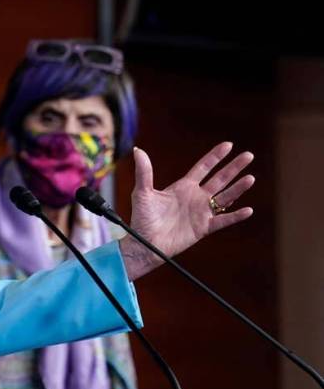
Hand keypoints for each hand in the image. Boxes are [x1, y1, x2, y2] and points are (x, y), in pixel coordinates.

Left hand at [119, 143, 254, 279]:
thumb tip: (138, 150)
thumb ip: (144, 171)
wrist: (144, 243)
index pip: (204, 167)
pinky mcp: (203, 228)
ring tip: (251, 178)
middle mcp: (195, 197)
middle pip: (220, 179)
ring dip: (238, 188)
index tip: (229, 145)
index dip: (216, 156)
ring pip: (225, 197)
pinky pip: (223, 221)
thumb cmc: (142, 218)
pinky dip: (235, 216)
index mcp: (183, 187)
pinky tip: (248, 210)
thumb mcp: (142, 192)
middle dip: (234, 167)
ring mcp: (201, 212)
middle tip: (249, 155)